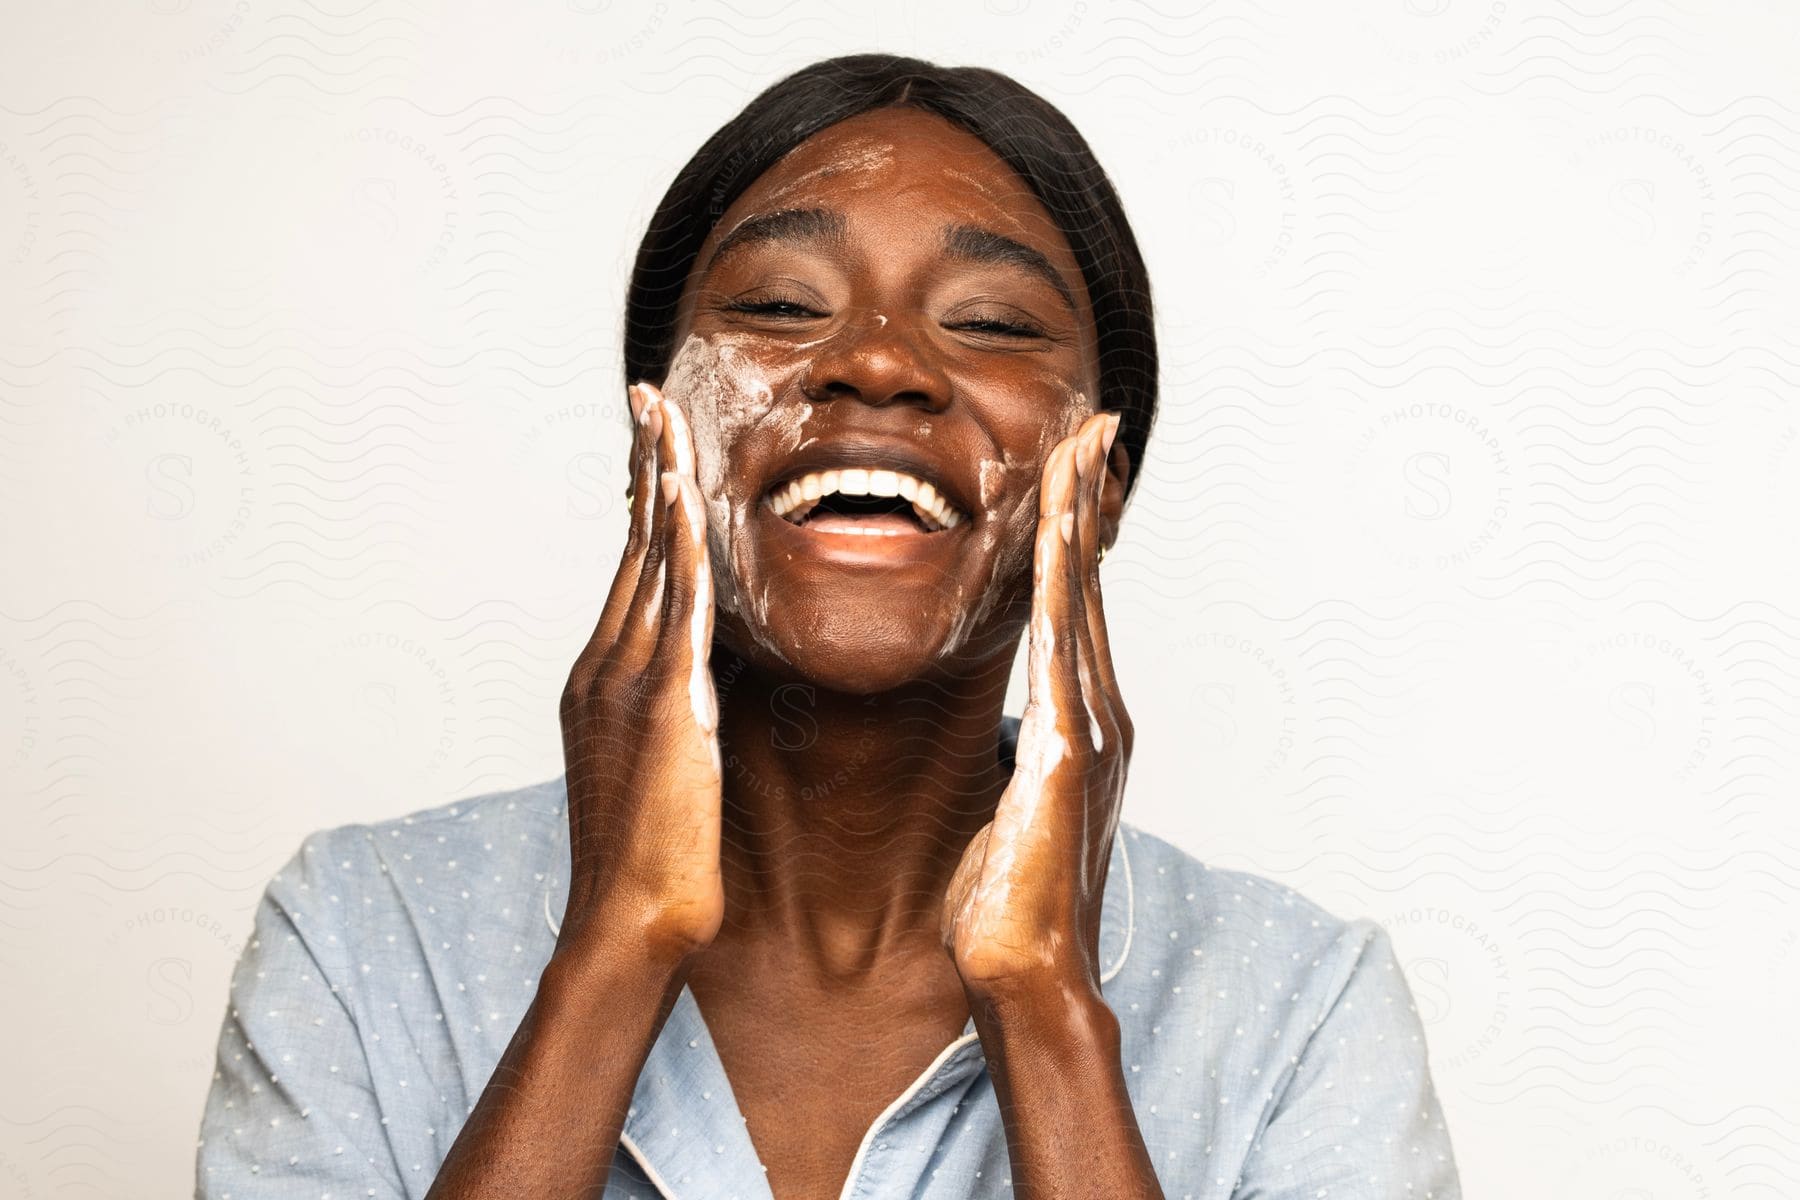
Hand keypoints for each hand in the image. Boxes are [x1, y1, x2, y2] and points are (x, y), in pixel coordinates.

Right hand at [555, 380, 722, 967]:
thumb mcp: (660, 769)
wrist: (630, 921)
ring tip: (664, 418)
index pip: (629, 572)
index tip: (653, 450)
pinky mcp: (662, 704)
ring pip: (646, 561)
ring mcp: (626, 682)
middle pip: (630, 546)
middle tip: (648, 399)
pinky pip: (672, 606)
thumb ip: (673, 716)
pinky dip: (676, 545)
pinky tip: (686, 497)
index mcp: (605, 680)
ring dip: (657, 483)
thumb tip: (697, 689)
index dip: (642, 505)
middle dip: (641, 467)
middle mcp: (605, 667)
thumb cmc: (651, 862)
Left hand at [940, 410, 1132, 1000]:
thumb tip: (1019, 750)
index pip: (1077, 612)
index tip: (1070, 475)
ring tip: (1078, 450)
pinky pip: (1065, 644)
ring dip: (1078, 521)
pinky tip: (1059, 531)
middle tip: (1090, 428)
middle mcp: (1098, 715)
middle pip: (1090, 588)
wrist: (1026, 973)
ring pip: (1084, 602)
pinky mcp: (1068, 749)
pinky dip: (1066, 581)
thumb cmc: (1008, 904)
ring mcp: (1091, 729)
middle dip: (1087, 503)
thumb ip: (1025, 766)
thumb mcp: (1012, 812)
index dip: (1074, 538)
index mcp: (1081, 726)